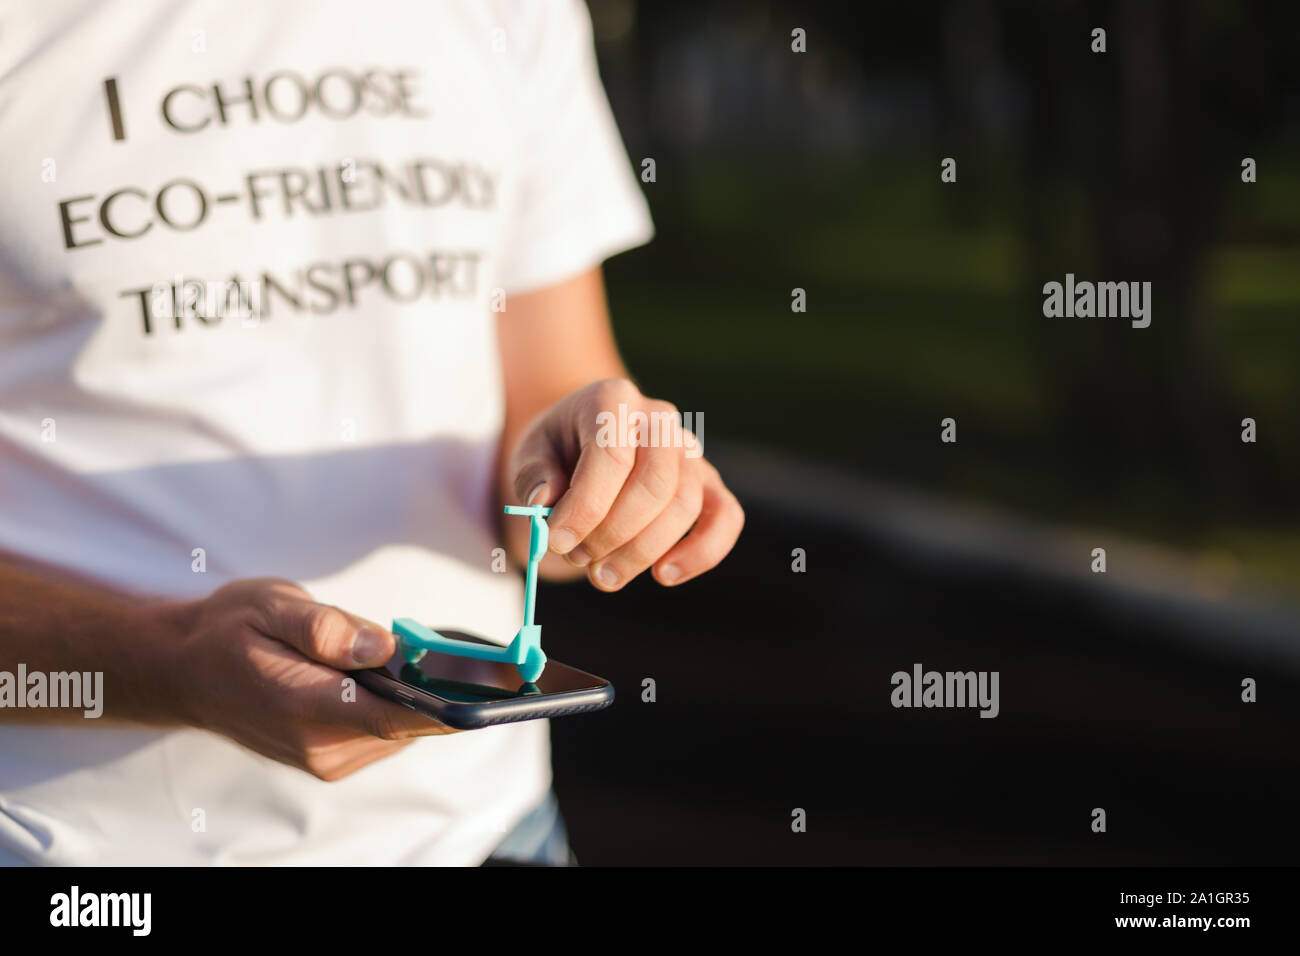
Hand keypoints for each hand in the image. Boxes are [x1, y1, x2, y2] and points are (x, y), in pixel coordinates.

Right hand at [157, 578, 454, 780]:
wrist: (187, 670)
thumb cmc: (229, 631)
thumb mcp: (271, 606)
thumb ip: (326, 627)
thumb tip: (382, 645)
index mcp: (302, 707)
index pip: (390, 717)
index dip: (447, 708)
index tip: (493, 695)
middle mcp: (319, 747)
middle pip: (408, 724)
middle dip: (442, 689)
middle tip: (479, 654)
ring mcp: (327, 759)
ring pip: (403, 729)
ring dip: (419, 695)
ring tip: (421, 654)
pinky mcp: (334, 758)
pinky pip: (388, 731)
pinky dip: (402, 704)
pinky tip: (397, 673)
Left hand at [508, 378, 743, 590]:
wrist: (584, 446)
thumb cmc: (557, 451)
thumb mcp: (530, 453)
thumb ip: (532, 475)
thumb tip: (546, 502)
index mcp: (614, 400)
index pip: (611, 456)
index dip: (585, 507)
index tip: (555, 542)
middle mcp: (660, 419)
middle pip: (655, 484)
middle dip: (613, 533)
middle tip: (577, 558)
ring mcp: (689, 451)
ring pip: (684, 506)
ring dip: (641, 552)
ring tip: (601, 574)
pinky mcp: (708, 483)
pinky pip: (726, 517)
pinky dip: (702, 552)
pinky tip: (664, 576)